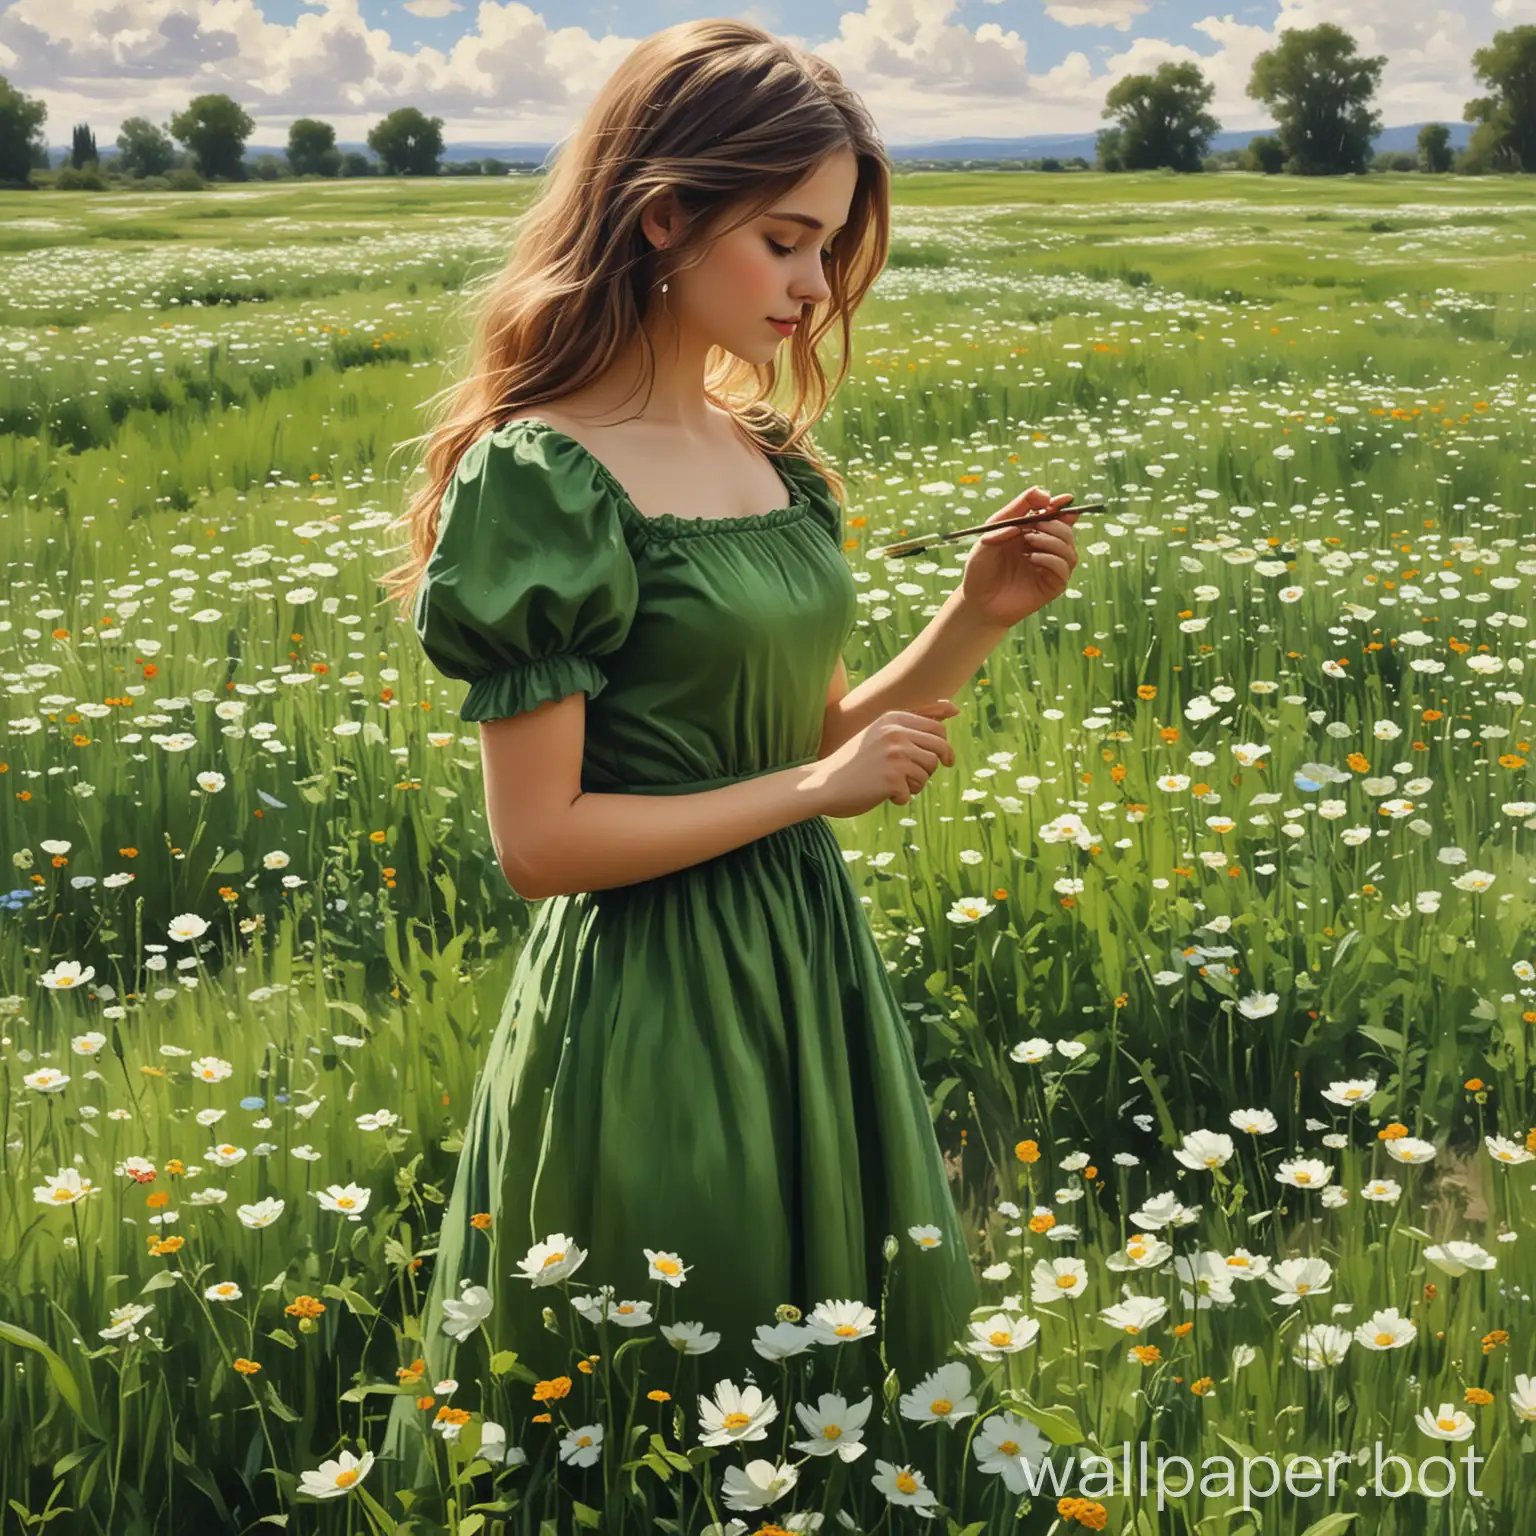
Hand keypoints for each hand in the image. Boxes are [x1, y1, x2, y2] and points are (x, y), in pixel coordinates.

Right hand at [807, 700, 958, 817]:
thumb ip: (917, 719)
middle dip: (932, 766)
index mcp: (894, 718)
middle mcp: (896, 732)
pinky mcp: (891, 778)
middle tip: (915, 777)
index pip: (938, 731)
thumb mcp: (883, 732)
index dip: (943, 749)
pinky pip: (911, 792)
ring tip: (892, 784)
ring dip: (915, 784)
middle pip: (939, 751)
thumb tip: (955, 707)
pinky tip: (881, 794)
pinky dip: (899, 798)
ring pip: (927, 773)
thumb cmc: (855, 761)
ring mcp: (894, 755)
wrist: (824, 783)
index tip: (943, 761)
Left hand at [959, 487, 1080, 628]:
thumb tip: (1043, 495)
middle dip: (1054, 523)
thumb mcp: (990, 533)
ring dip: (1053, 540)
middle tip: (1034, 526)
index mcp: (1031, 533)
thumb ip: (1013, 512)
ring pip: (1069, 548)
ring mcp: (1049, 568)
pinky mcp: (1051, 586)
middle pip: (1066, 529)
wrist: (975, 601)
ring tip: (1029, 542)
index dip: (1061, 505)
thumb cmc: (980, 567)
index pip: (1055, 515)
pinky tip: (1033, 559)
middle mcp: (1044, 549)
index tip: (1062, 499)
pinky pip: (1064, 568)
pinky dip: (1052, 559)